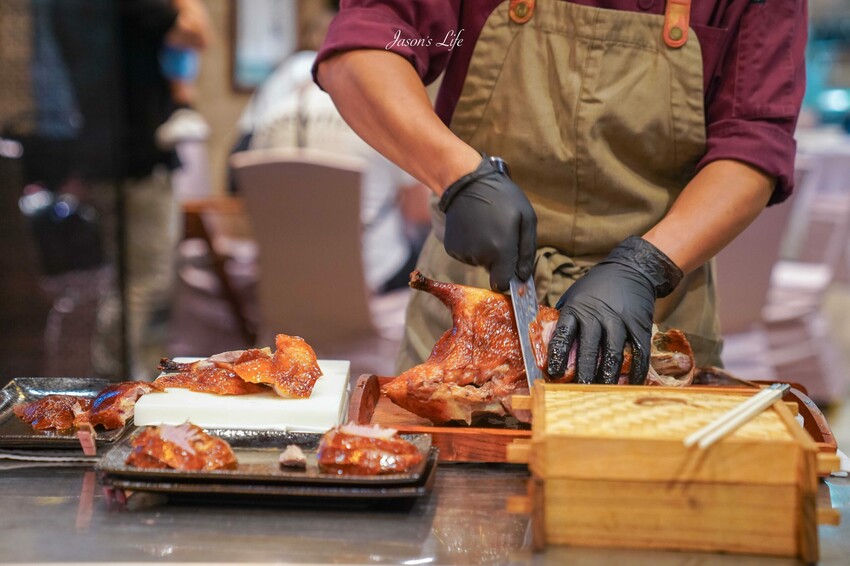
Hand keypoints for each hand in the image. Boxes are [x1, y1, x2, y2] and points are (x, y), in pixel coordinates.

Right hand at [439, 156, 536, 291]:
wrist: (467, 183)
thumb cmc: (503, 198)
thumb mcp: (526, 218)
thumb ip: (527, 251)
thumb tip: (524, 277)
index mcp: (501, 250)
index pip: (503, 283)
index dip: (509, 279)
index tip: (511, 270)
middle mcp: (480, 256)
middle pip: (492, 271)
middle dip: (498, 260)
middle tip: (500, 235)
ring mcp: (463, 252)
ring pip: (479, 262)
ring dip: (484, 251)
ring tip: (485, 227)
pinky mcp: (451, 249)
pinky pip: (466, 255)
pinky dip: (471, 246)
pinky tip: (473, 228)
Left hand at [545, 236, 682, 383]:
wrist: (631, 269)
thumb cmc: (596, 287)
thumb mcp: (574, 295)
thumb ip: (564, 318)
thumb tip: (548, 344)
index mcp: (576, 309)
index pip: (564, 334)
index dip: (558, 355)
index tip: (554, 373)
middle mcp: (597, 315)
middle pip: (589, 349)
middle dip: (583, 372)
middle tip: (579, 390)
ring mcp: (620, 321)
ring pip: (613, 353)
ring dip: (607, 375)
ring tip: (603, 390)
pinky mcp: (640, 326)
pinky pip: (639, 353)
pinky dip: (635, 371)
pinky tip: (629, 383)